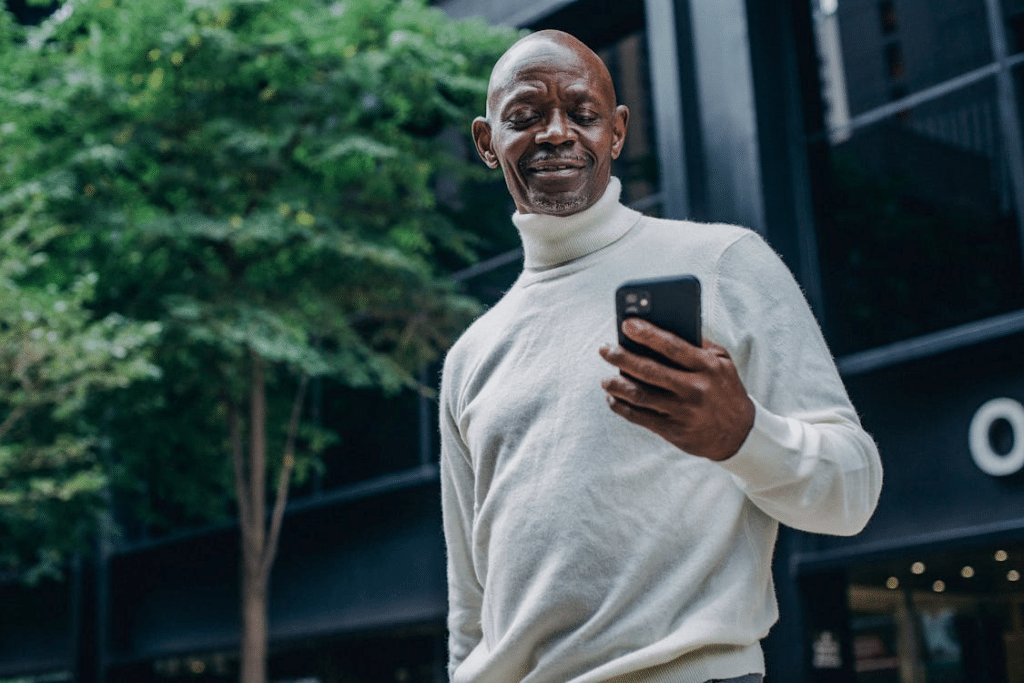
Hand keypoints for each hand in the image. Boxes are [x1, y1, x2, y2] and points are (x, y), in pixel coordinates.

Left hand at [598, 318, 754, 461]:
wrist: (740, 434)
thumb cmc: (726, 390)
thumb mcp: (723, 363)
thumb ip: (699, 344)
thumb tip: (664, 326)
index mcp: (708, 367)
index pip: (673, 346)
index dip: (647, 334)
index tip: (626, 324)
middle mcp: (695, 389)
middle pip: (650, 370)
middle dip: (622, 358)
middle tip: (605, 349)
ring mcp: (683, 411)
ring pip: (641, 395)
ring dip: (617, 385)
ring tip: (605, 378)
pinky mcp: (674, 430)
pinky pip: (640, 417)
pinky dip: (622, 407)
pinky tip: (613, 398)